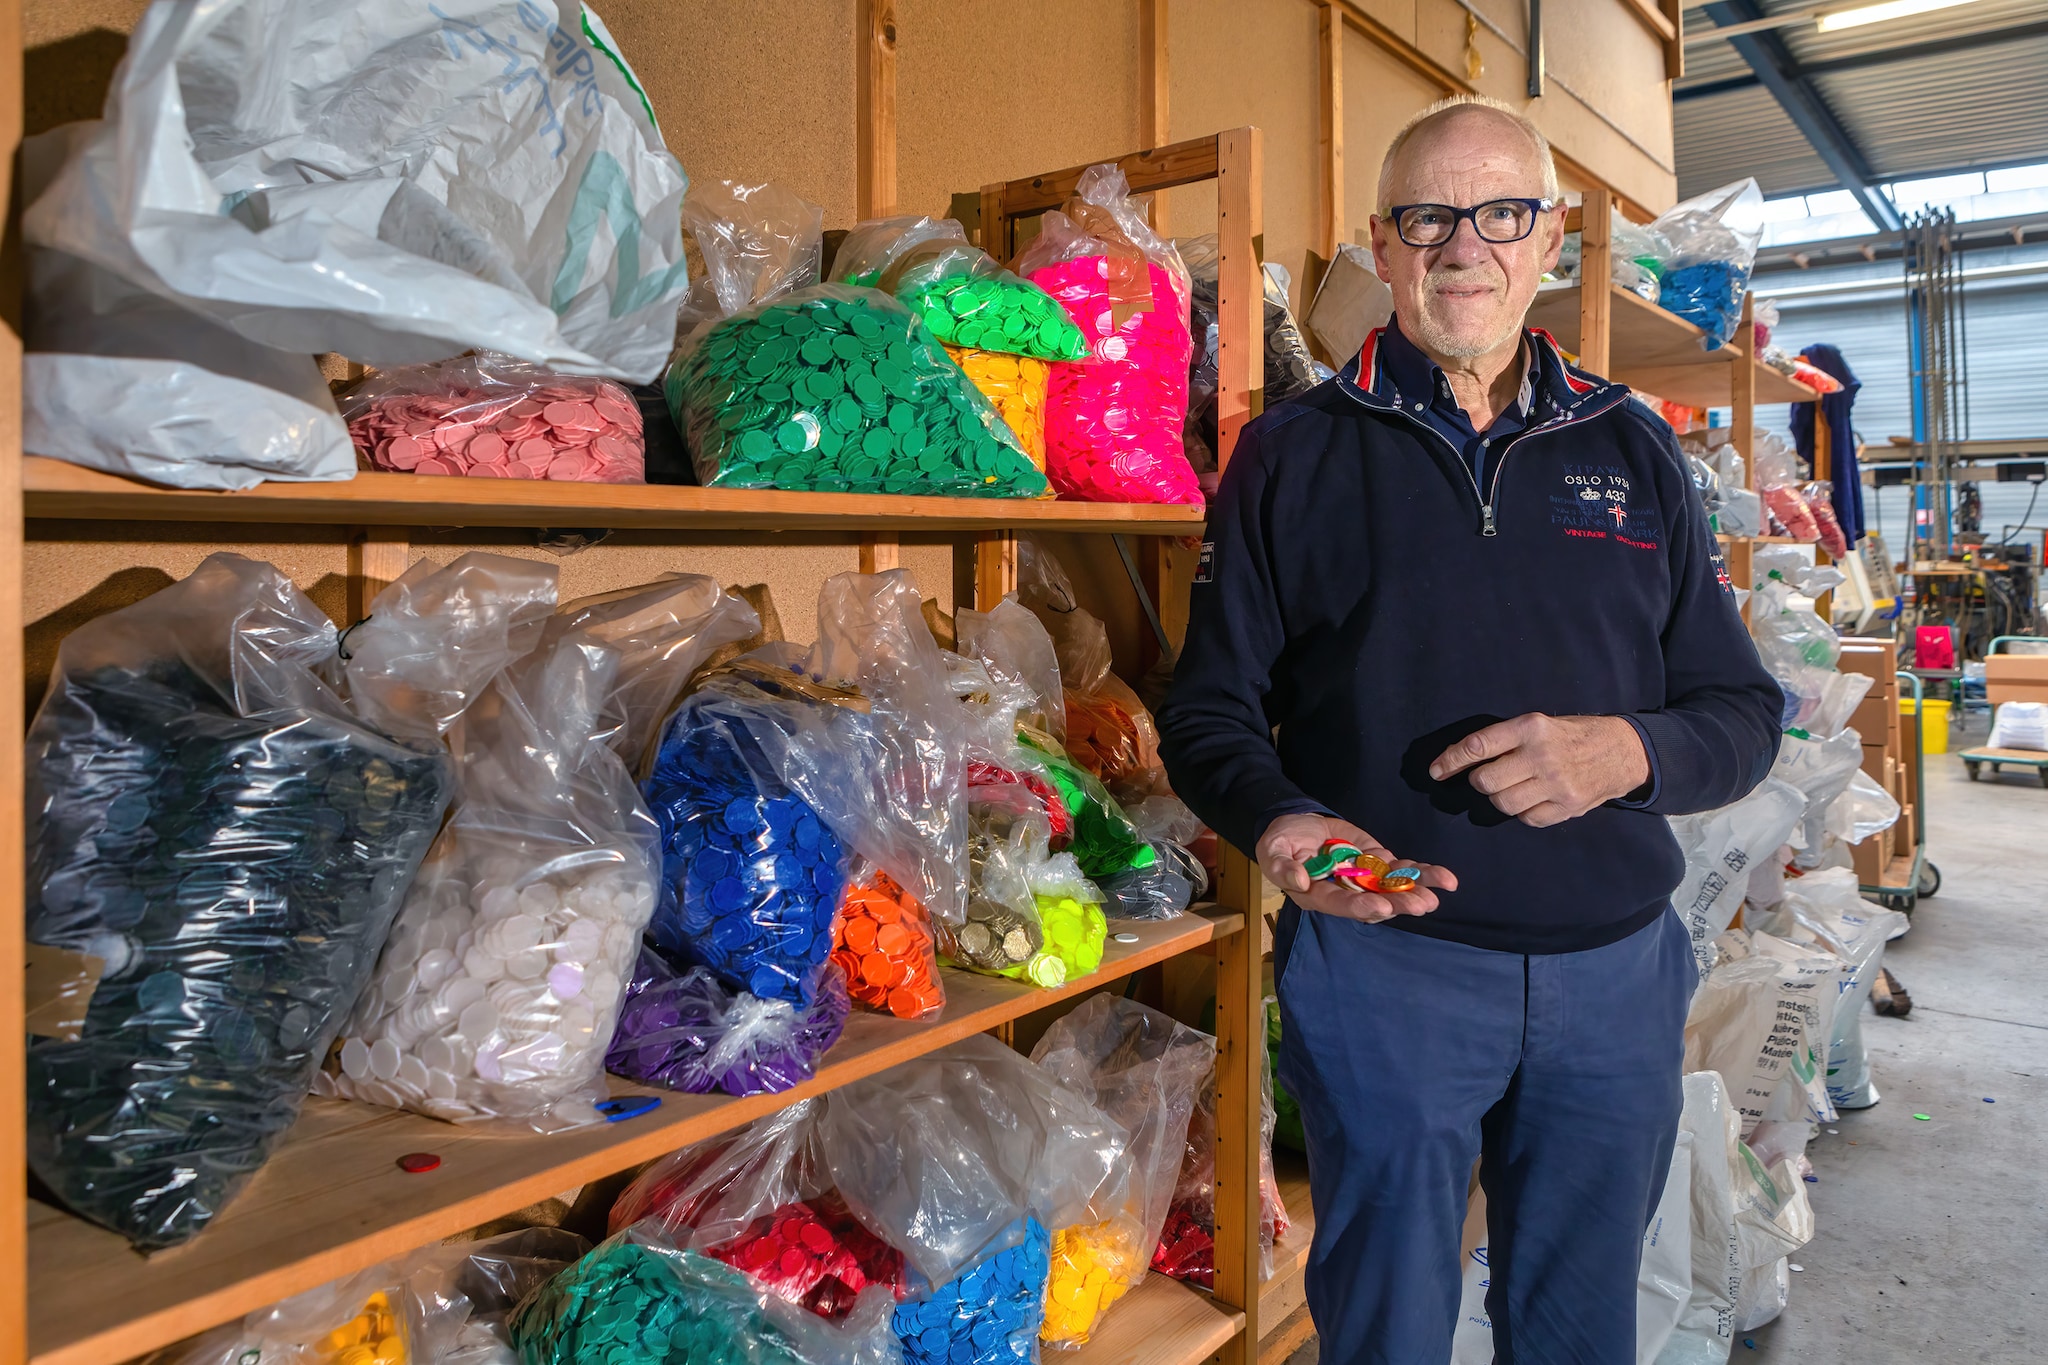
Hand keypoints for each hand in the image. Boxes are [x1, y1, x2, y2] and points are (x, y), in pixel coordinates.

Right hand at [1256, 813, 1456, 922]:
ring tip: (1441, 890)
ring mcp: (1363, 878)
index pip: (1340, 904)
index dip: (1360, 906)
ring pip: (1393, 888)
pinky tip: (1444, 878)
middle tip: (1422, 904)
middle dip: (1399, 903)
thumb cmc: (1279, 842)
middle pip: (1374, 902)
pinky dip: (1422, 873)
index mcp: (1318, 895)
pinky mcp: (1375, 862)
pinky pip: (1400, 870)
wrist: (1295, 825)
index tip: (1380, 906)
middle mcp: (1345, 892)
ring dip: (1417, 890)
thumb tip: (1300, 881)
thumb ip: (1282, 867)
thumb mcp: (1272, 851)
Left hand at [1428, 714, 1649, 827]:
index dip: (1450, 761)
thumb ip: (1503, 739)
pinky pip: (1526, 818)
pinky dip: (1523, 812)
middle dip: (1479, 781)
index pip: (1477, 746)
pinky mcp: (1567, 806)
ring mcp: (1555, 784)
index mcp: (1530, 727)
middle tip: (1489, 776)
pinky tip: (1534, 798)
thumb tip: (1457, 759)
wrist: (1621, 751)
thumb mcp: (1538, 724)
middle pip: (1485, 781)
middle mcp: (1541, 755)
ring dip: (1499, 798)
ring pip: (1502, 803)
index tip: (1436, 771)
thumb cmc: (1570, 735)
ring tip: (1514, 786)